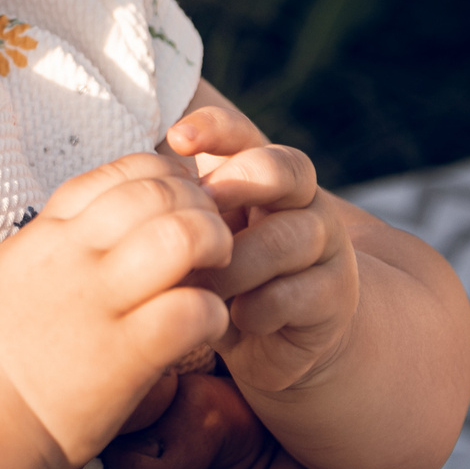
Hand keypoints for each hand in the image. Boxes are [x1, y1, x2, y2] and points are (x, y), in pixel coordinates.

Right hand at [0, 151, 233, 468]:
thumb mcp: (9, 272)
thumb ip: (54, 242)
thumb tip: (94, 222)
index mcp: (47, 233)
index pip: (122, 172)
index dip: (167, 179)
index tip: (181, 205)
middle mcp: (73, 255)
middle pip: (158, 194)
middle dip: (200, 208)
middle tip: (212, 240)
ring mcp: (98, 303)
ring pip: (180, 237)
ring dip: (214, 246)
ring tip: (217, 273)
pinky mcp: (124, 356)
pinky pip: (189, 311)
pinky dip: (212, 312)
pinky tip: (207, 326)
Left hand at [166, 103, 357, 397]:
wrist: (282, 339)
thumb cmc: (224, 276)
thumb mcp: (199, 242)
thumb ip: (180, 215)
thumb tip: (134, 197)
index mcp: (262, 176)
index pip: (244, 134)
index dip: (214, 128)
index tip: (175, 137)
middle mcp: (302, 201)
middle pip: (285, 169)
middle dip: (240, 182)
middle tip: (202, 208)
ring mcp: (326, 245)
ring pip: (290, 237)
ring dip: (238, 264)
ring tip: (202, 287)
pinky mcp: (335, 294)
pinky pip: (299, 292)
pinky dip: (260, 307)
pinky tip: (236, 318)